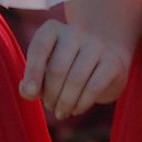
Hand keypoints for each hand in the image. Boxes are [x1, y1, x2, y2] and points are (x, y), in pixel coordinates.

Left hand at [19, 18, 133, 118]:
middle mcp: (75, 32)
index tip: (31, 93)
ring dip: (65, 102)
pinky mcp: (113, 62)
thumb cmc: (67, 65)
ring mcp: (97, 45)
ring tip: (61, 112)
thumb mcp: (46, 68)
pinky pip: (93, 87)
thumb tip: (27, 91)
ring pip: (75, 79)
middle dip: (50, 94)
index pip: (40, 47)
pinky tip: (76, 109)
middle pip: (57, 67)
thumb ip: (31, 80)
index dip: (33, 71)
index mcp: (53, 29)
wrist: (107, 55)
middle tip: (50, 106)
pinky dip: (81, 103)